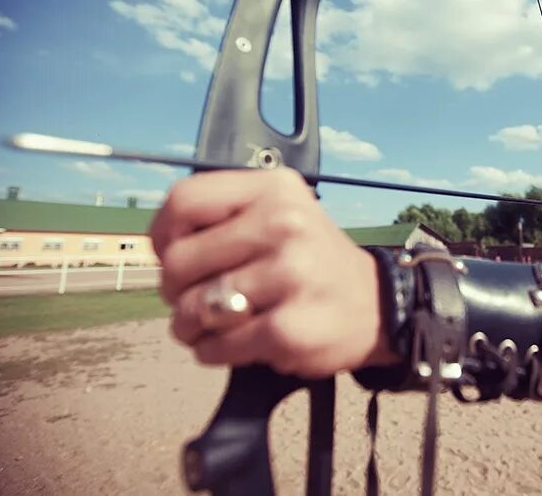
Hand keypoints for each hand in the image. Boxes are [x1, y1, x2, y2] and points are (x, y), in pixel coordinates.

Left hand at [151, 169, 392, 378]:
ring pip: (194, 308)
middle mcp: (284, 224)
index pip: (184, 200)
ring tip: (209, 327)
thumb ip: (228, 218)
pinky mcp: (289, 329)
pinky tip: (232, 345)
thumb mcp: (282, 213)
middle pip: (179, 261)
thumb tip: (163, 249)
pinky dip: (213, 352)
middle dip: (175, 290)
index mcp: (274, 190)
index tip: (172, 255)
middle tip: (196, 300)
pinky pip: (218, 345)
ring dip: (190, 326)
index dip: (162, 234)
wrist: (379, 305)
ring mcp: (290, 276)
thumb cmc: (314, 261)